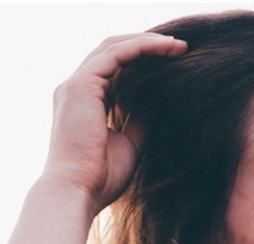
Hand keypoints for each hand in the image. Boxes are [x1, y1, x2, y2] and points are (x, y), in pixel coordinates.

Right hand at [3, 33, 186, 243]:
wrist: (77, 193)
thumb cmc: (100, 180)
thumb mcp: (128, 145)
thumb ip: (137, 122)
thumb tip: (154, 107)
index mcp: (82, 104)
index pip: (111, 70)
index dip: (140, 62)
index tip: (171, 63)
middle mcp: (74, 90)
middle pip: (111, 52)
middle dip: (145, 46)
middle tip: (179, 48)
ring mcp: (75, 85)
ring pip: (114, 47)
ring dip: (148, 42)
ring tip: (179, 46)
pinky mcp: (82, 85)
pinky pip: (116, 54)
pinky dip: (142, 47)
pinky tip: (168, 48)